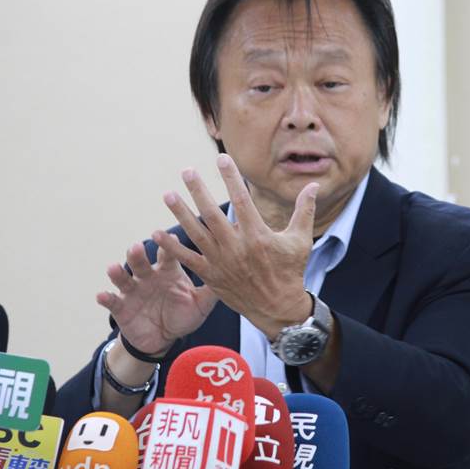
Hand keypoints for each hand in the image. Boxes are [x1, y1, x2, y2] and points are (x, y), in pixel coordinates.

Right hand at [97, 242, 217, 355]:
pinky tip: (101, 296)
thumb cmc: (182, 315)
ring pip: (124, 277)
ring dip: (118, 272)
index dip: (167, 245)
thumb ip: (212, 290)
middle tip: (137, 247)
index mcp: (168, 271)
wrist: (162, 338)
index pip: (168, 254)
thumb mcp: (200, 305)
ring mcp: (133, 290)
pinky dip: (106, 298)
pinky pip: (112, 301)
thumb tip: (234, 273)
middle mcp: (149, 276)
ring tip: (115, 268)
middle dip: (138, 254)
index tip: (169, 235)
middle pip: (142, 261)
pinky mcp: (121, 307)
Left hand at [153, 153, 318, 338]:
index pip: (241, 200)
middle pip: (212, 213)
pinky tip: (156, 234)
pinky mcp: (211, 276)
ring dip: (180, 213)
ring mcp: (221, 262)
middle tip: (187, 171)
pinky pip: (187, 259)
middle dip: (198, 190)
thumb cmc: (291, 272)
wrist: (278, 309)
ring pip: (196, 233)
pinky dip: (171, 247)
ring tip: (168, 195)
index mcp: (257, 236)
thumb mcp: (301, 240)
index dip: (231, 177)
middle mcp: (236, 247)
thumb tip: (314, 185)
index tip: (221, 159)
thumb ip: (304, 210)